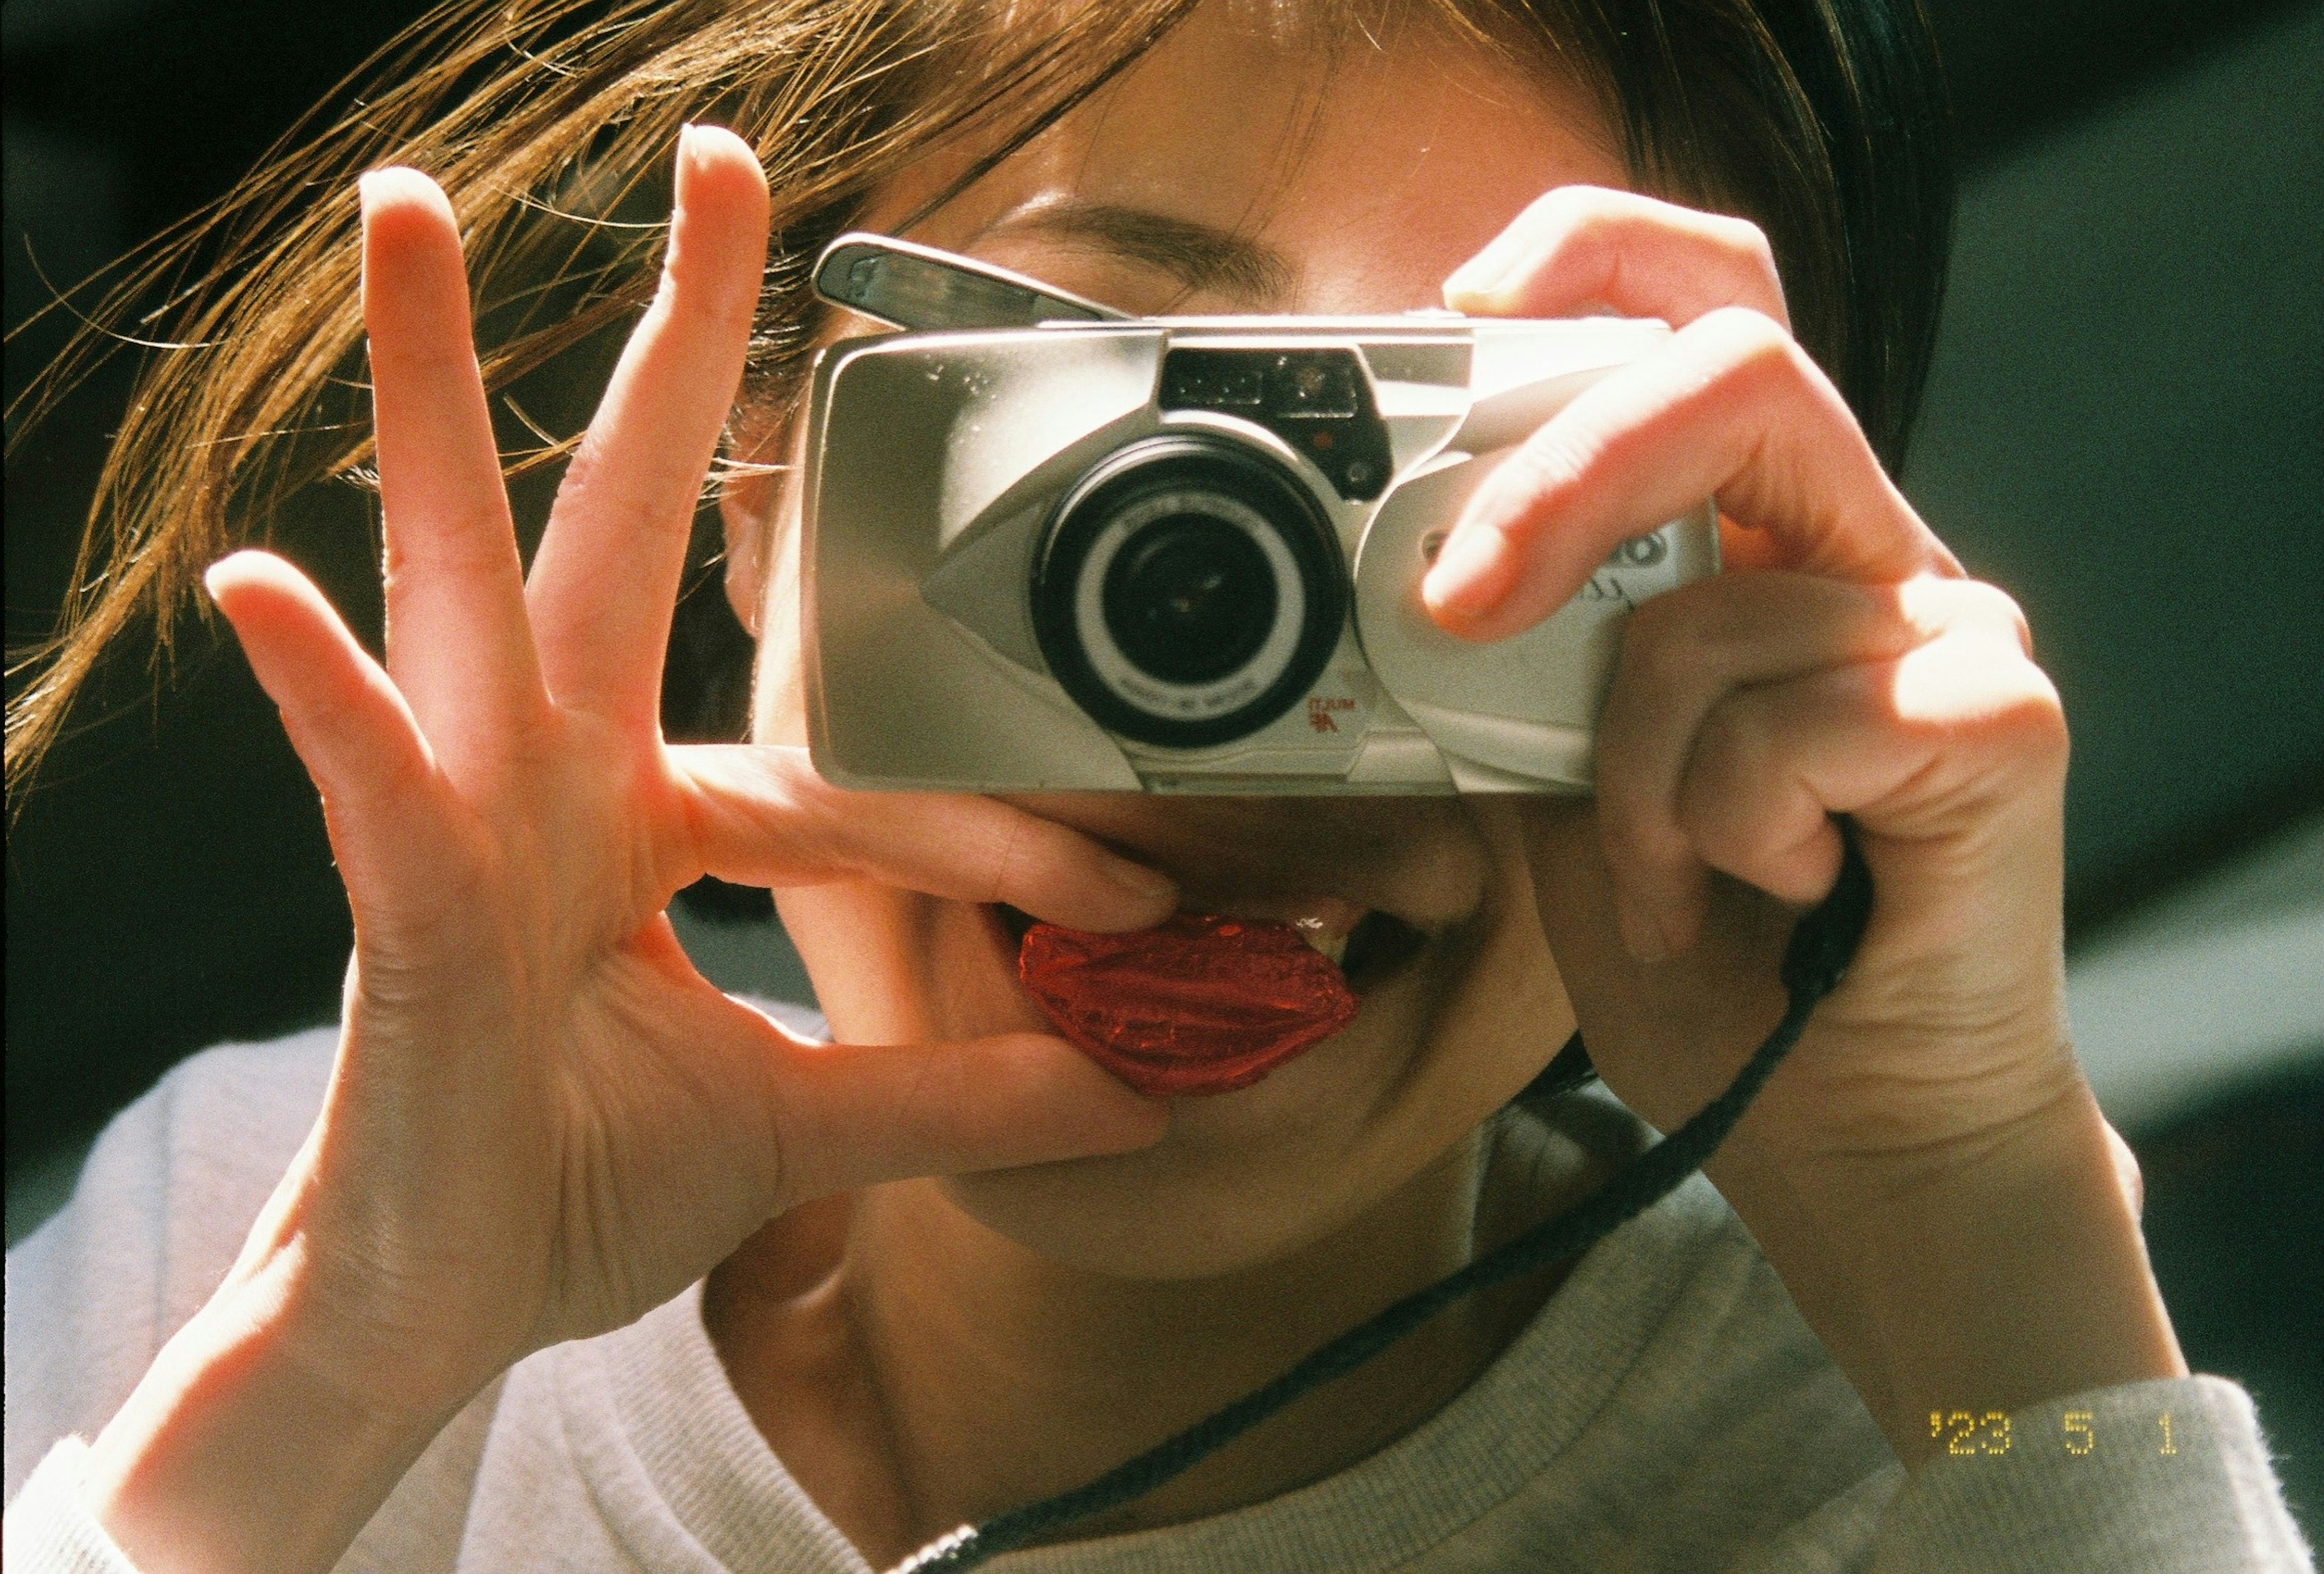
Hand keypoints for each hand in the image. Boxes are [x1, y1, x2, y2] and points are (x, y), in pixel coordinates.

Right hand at [83, 126, 1172, 1573]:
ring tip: (416, 225)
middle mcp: (555, 782)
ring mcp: (468, 822)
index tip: (1139, 891)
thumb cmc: (571, 1183)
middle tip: (719, 172)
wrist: (435, 1311)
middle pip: (619, 534)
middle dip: (669, 358)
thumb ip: (957, 1089)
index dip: (993, 831)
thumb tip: (1134, 1092)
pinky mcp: (400, 910)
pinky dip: (332, 701)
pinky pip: (371, 787)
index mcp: (645, 820)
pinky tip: (270, 594)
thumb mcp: (802, 1121)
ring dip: (442, 406)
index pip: (844, 778)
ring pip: (466, 584)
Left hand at [1429, 187, 2181, 1461]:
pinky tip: (1780, 893)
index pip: (1700, 311)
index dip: (1588, 262)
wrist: (1836, 1131)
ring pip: (1710, 617)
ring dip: (1630, 788)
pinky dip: (1729, 832)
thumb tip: (1400, 581)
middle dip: (1568, 472)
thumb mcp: (1548, 792)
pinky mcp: (1999, 717)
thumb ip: (1506, 672)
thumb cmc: (1707, 959)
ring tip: (1673, 885)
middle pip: (1732, 366)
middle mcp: (1852, 551)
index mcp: (1749, 538)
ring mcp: (1940, 627)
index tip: (1451, 314)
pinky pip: (1796, 722)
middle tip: (1465, 601)